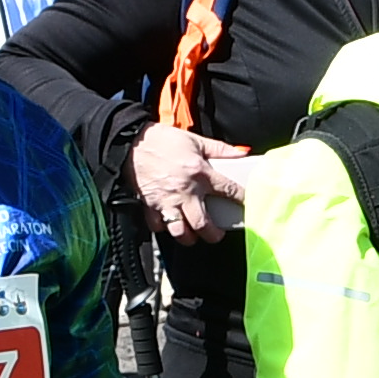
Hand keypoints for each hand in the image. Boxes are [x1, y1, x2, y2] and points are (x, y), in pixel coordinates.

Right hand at [131, 123, 250, 239]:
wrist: (132, 142)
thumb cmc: (163, 140)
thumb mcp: (196, 140)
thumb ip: (220, 149)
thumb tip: (242, 153)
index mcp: (200, 173)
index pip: (228, 190)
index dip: (241, 199)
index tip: (246, 205)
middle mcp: (186, 191)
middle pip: (203, 224)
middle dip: (213, 235)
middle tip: (216, 234)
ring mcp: (167, 201)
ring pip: (180, 231)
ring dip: (189, 237)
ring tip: (194, 235)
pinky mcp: (149, 205)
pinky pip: (158, 226)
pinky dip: (164, 228)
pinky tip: (170, 224)